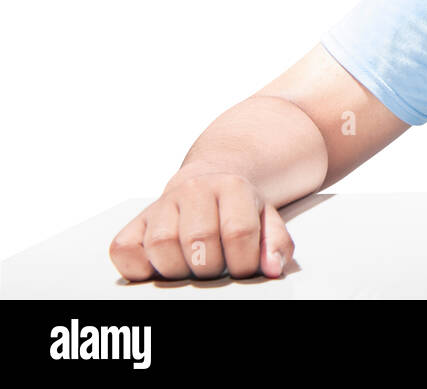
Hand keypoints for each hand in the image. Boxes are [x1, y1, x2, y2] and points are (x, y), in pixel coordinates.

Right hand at [108, 170, 294, 280]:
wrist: (207, 183)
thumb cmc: (237, 210)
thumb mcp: (267, 220)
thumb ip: (275, 244)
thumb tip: (272, 269)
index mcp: (232, 187)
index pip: (238, 232)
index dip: (243, 263)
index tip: (243, 270)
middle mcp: (194, 189)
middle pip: (198, 240)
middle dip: (210, 267)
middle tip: (215, 269)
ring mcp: (161, 204)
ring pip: (160, 245)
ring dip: (177, 269)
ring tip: (191, 268)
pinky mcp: (134, 223)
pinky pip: (124, 250)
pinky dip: (139, 268)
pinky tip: (161, 266)